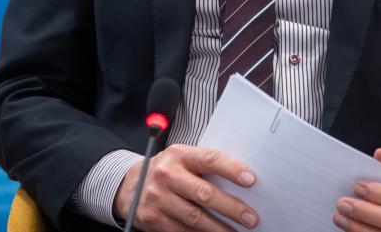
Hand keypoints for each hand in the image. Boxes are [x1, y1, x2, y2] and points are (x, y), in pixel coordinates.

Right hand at [112, 145, 257, 231]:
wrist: (129, 186)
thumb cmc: (166, 171)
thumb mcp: (181, 159)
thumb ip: (204, 166)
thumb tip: (242, 181)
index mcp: (178, 155)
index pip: (209, 159)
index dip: (231, 170)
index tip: (251, 180)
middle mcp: (167, 175)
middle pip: (204, 193)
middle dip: (231, 208)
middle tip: (251, 218)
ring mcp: (158, 199)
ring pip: (195, 218)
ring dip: (219, 229)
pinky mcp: (153, 220)